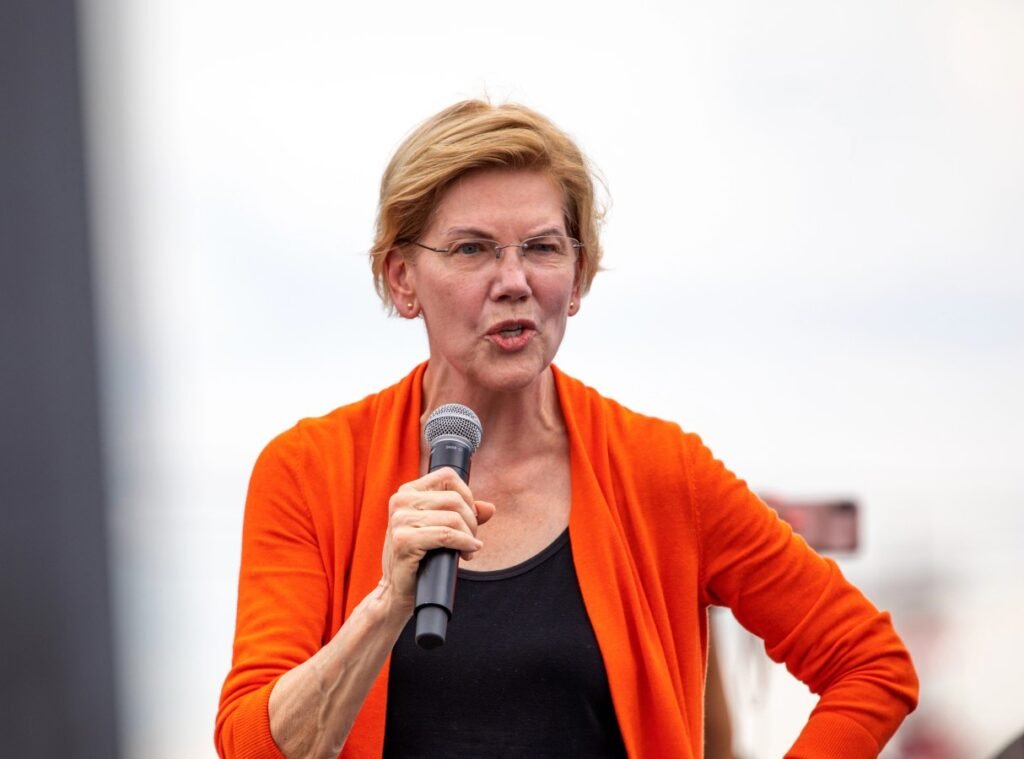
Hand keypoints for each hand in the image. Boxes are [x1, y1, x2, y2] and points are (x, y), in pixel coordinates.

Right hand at [380, 467, 495, 616]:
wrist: (397, 590)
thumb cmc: (419, 558)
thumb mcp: (441, 529)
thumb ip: (465, 515)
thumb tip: (489, 508)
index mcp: (407, 492)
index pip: (447, 476)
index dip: (467, 495)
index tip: (470, 517)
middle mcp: (400, 501)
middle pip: (454, 499)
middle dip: (471, 520)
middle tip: (471, 539)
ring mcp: (399, 520)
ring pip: (453, 518)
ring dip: (469, 536)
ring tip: (468, 549)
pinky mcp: (403, 540)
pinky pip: (446, 535)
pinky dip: (464, 543)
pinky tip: (468, 552)